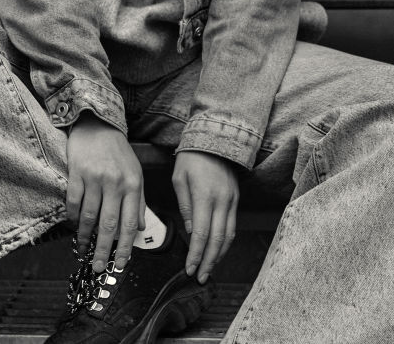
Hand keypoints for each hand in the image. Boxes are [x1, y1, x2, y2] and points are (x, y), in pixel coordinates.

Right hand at [66, 111, 145, 273]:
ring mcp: (95, 177)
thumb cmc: (118, 152)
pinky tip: (75, 226)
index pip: (130, 223)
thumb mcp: (135, 174)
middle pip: (108, 224)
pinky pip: (74, 201)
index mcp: (132, 185)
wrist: (98, 124)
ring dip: (85, 237)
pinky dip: (73, 217)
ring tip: (83, 251)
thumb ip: (138, 201)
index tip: (120, 265)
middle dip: (103, 250)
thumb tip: (140, 229)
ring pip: (89, 216)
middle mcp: (115, 182)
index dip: (125, 247)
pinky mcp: (77, 171)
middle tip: (98, 268)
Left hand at [172, 150, 238, 283]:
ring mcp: (232, 201)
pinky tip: (218, 251)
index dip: (196, 255)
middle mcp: (222, 201)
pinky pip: (232, 226)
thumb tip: (191, 232)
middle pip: (217, 240)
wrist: (214, 138)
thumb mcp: (179, 178)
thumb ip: (185, 206)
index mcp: (205, 196)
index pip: (202, 234)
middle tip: (199, 277)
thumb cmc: (192, 158)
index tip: (189, 269)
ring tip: (209, 269)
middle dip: (208, 262)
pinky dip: (226, 242)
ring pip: (228, 236)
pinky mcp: (236, 200)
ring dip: (219, 256)